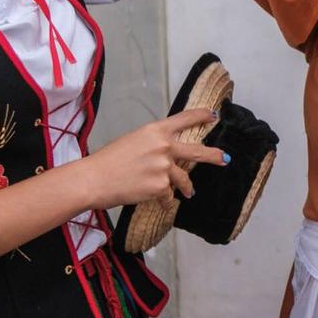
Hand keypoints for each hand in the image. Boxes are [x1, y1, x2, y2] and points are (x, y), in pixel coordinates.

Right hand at [80, 107, 228, 209]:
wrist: (94, 179)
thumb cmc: (108, 161)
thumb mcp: (133, 141)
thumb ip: (153, 145)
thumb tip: (168, 155)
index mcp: (155, 130)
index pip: (184, 119)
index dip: (201, 116)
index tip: (213, 115)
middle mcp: (164, 146)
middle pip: (197, 151)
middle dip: (213, 156)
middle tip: (224, 159)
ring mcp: (164, 167)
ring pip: (183, 179)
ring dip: (187, 188)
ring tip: (189, 193)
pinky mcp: (160, 186)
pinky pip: (169, 196)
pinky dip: (164, 200)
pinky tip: (159, 202)